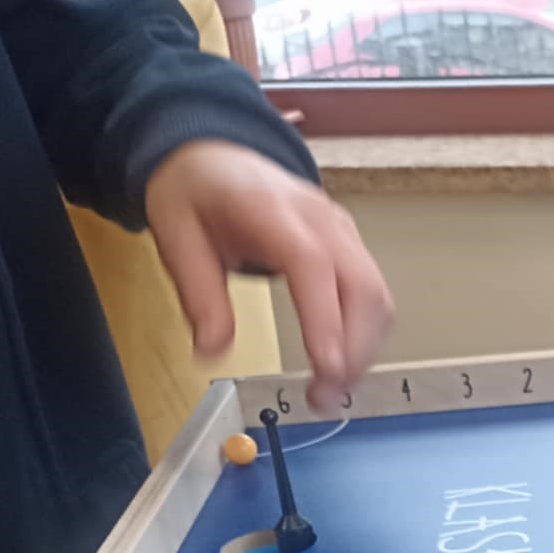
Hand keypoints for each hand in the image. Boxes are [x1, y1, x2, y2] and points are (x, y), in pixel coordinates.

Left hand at [145, 140, 392, 407]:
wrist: (213, 154)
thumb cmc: (195, 194)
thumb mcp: (176, 239)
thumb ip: (199, 295)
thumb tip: (212, 351)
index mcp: (273, 211)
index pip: (314, 265)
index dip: (326, 320)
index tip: (326, 370)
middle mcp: (321, 219)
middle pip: (363, 287)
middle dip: (354, 351)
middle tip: (323, 398)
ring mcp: (343, 231)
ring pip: (377, 297)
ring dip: (364, 349)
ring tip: (330, 389)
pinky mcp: (351, 246)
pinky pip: (373, 294)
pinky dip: (365, 335)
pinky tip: (341, 362)